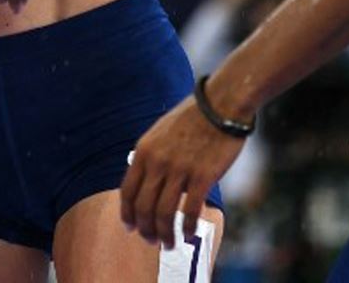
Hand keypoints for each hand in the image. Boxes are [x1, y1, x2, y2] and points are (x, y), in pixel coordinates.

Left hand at [120, 94, 244, 249]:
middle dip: (145, 229)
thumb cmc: (193, 118)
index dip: (127, 214)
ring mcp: (179, 170)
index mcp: (144, 151)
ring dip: (165, 234)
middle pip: (143, 207)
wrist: (221, 105)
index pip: (127, 191)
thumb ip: (150, 157)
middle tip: (152, 241)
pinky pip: (190, 210)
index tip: (130, 228)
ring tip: (169, 244)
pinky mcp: (203, 176)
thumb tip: (147, 184)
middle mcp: (158, 162)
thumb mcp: (160, 133)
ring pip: (165, 213)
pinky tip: (189, 234)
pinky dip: (188, 227)